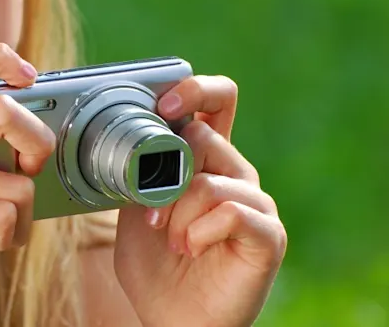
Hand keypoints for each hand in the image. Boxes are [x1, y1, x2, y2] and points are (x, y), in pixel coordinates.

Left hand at [114, 75, 287, 326]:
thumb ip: (139, 167)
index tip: (162, 106)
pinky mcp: (268, 235)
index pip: (216, 100)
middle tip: (152, 212)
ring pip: (210, 180)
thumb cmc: (154, 264)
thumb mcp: (133, 205)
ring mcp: (256, 203)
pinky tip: (191, 248)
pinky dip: (198, 231)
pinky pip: (231, 211)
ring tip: (171, 240)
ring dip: (177, 212)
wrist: (170, 318)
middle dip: (165, 175)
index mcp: (204, 160)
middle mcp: (235, 174)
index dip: (194, 90)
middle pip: (207, 136)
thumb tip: (127, 130)